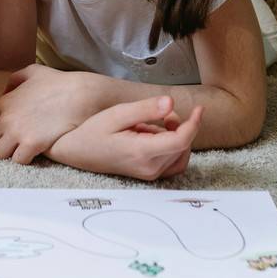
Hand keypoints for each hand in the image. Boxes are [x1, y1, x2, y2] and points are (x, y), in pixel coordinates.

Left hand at [0, 65, 99, 163]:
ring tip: (20, 152)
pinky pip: (17, 161)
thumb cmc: (59, 82)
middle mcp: (6, 119)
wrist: (80, 94)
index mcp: (4, 103)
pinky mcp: (32, 144)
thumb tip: (7, 90)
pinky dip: (23, 160)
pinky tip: (33, 154)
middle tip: (11, 146)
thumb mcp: (34, 71)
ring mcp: (18, 132)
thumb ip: (16, 78)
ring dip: (8, 155)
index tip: (4, 134)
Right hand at [48, 96, 202, 180]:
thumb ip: (145, 109)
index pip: (181, 141)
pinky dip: (172, 147)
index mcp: (142, 152)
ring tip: (150, 126)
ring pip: (181, 154)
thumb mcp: (117, 114)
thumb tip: (171, 102)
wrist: (77, 151)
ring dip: (174, 136)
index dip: (194, 124)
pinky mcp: (149, 175)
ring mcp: (150, 174)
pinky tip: (154, 137)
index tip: (199, 108)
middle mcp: (149, 168)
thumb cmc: (94, 131)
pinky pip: (173, 162)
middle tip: (157, 114)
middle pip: (183, 146)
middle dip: (179, 126)